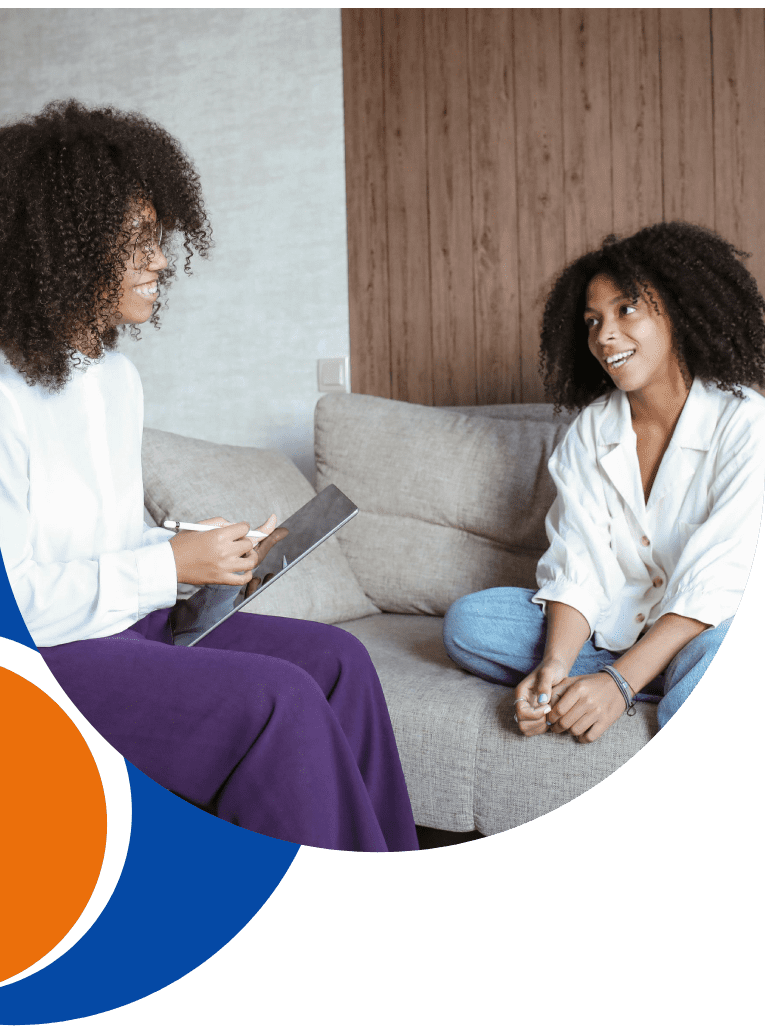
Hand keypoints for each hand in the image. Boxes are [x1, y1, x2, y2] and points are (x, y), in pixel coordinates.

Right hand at [169, 515, 287, 586]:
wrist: (169, 564)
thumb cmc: (182, 544)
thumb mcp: (198, 526)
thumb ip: (219, 522)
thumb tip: (234, 525)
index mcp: (218, 536)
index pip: (245, 528)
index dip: (243, 527)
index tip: (239, 530)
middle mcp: (224, 551)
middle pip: (249, 543)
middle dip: (245, 540)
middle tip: (238, 542)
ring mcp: (224, 567)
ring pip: (251, 561)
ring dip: (250, 556)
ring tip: (245, 555)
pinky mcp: (222, 579)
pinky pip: (243, 579)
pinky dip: (248, 574)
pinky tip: (244, 569)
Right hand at [514, 659, 567, 736]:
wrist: (556, 669)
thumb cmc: (552, 668)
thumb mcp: (549, 672)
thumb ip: (544, 684)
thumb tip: (542, 701)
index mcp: (521, 693)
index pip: (521, 712)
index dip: (535, 714)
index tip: (548, 706)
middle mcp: (521, 703)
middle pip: (521, 724)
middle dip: (537, 723)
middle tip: (549, 714)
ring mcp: (527, 710)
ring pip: (526, 729)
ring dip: (540, 727)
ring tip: (551, 716)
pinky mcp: (534, 716)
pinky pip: (534, 730)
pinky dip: (543, 728)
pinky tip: (552, 718)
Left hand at [545, 671, 625, 742]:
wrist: (617, 684)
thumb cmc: (590, 683)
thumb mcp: (573, 681)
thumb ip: (557, 690)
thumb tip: (543, 705)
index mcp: (578, 689)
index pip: (558, 710)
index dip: (550, 718)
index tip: (549, 719)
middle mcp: (587, 701)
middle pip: (565, 723)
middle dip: (556, 727)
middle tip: (555, 727)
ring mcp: (598, 712)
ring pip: (575, 731)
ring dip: (569, 732)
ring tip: (568, 728)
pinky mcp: (606, 721)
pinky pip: (589, 737)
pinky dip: (582, 738)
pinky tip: (580, 732)